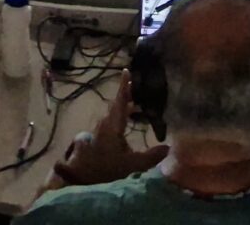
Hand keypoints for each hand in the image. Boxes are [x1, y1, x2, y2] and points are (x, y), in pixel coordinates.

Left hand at [53, 73, 167, 187]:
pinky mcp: (96, 138)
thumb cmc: (105, 168)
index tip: (126, 70)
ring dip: (124, 108)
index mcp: (113, 125)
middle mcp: (105, 124)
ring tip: (138, 107)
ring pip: (114, 114)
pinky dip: (120, 118)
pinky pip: (111, 122)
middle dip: (128, 96)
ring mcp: (98, 130)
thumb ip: (151, 156)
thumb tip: (168, 147)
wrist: (80, 179)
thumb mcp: (131, 165)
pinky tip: (127, 125)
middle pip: (117, 105)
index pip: (120, 100)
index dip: (124, 86)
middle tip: (141, 90)